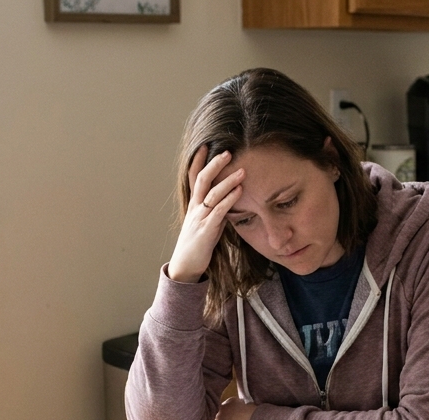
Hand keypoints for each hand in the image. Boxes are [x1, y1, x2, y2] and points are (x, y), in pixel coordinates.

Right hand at [169, 146, 243, 283]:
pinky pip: (219, 211)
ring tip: (242, 170)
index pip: (194, 177)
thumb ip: (217, 209)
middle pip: (202, 180)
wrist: (186, 266)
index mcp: (194, 204)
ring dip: (228, 180)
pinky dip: (230, 199)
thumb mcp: (207, 222)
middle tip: (227, 151)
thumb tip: (230, 199)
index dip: (198, 161)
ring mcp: (200, 218)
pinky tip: (239, 190)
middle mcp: (195, 208)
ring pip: (212, 193)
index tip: (205, 145)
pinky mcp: (207, 230)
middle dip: (214, 164)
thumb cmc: (198, 244)